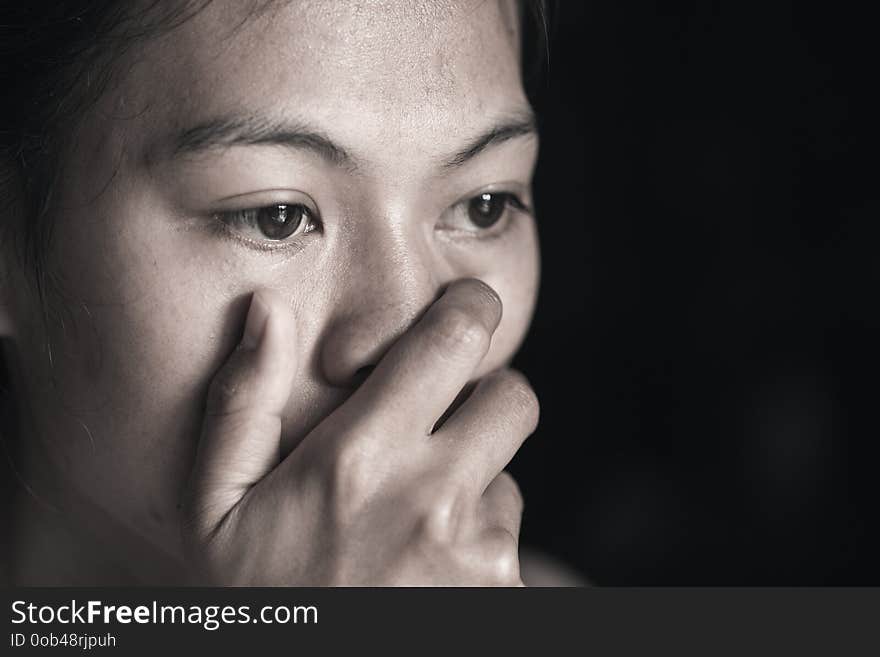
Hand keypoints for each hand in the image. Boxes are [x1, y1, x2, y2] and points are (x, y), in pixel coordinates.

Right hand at [181, 279, 538, 584]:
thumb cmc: (259, 601)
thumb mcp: (216, 509)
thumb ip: (242, 403)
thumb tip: (267, 311)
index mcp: (359, 458)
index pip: (453, 341)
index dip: (470, 308)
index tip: (466, 305)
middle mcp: (431, 497)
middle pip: (513, 397)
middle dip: (488, 395)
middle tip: (445, 420)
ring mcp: (477, 552)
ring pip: (507, 473)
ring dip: (473, 481)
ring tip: (409, 523)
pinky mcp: (504, 594)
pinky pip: (508, 538)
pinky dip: (478, 540)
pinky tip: (425, 569)